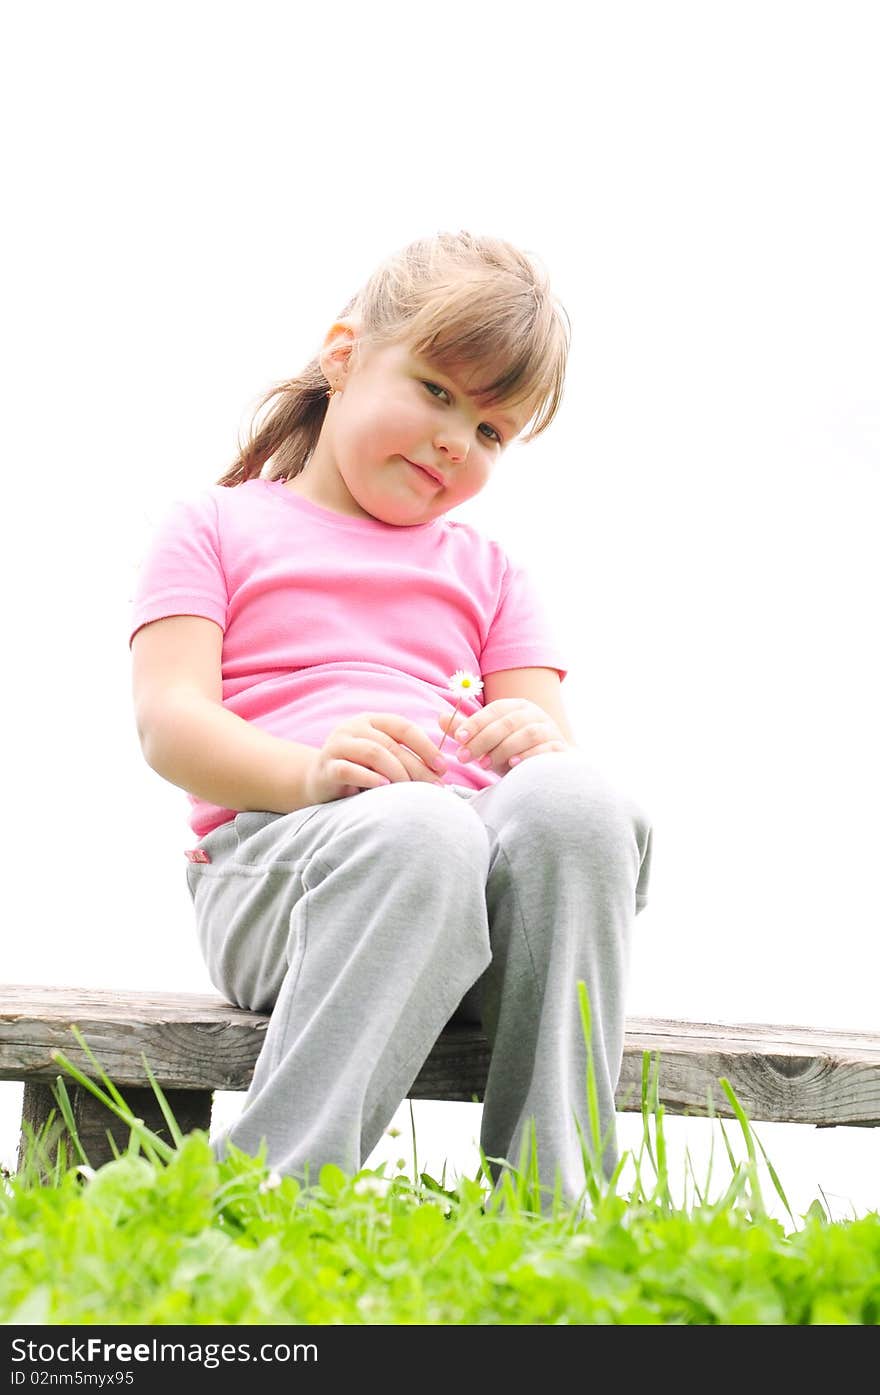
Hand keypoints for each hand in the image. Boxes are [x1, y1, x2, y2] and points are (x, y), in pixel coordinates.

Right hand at [304, 712, 449, 802]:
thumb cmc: (358, 770)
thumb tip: (439, 773)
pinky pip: (348, 770)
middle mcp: (354, 728)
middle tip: (434, 787)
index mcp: (372, 721)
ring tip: (410, 790)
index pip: (403, 727)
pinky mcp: (326, 767)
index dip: (426, 746)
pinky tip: (384, 787)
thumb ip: (403, 757)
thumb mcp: (381, 758)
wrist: (317, 781)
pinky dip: (369, 778)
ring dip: (397, 772)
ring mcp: (337, 745)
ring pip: (373, 753)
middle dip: (417, 767)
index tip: (442, 767)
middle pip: (391, 744)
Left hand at [438, 699, 569, 775]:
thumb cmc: (514, 753)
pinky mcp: (562, 748)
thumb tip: (440, 718)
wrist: (549, 771)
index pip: (494, 710)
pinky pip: (547, 748)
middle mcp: (535, 714)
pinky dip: (530, 755)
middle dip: (483, 740)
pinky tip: (513, 765)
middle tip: (464, 757)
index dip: (475, 723)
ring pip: (528, 733)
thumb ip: (468, 732)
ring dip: (503, 748)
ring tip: (483, 765)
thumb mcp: (488, 743)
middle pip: (508, 722)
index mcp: (516, 707)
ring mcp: (551, 730)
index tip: (458, 739)